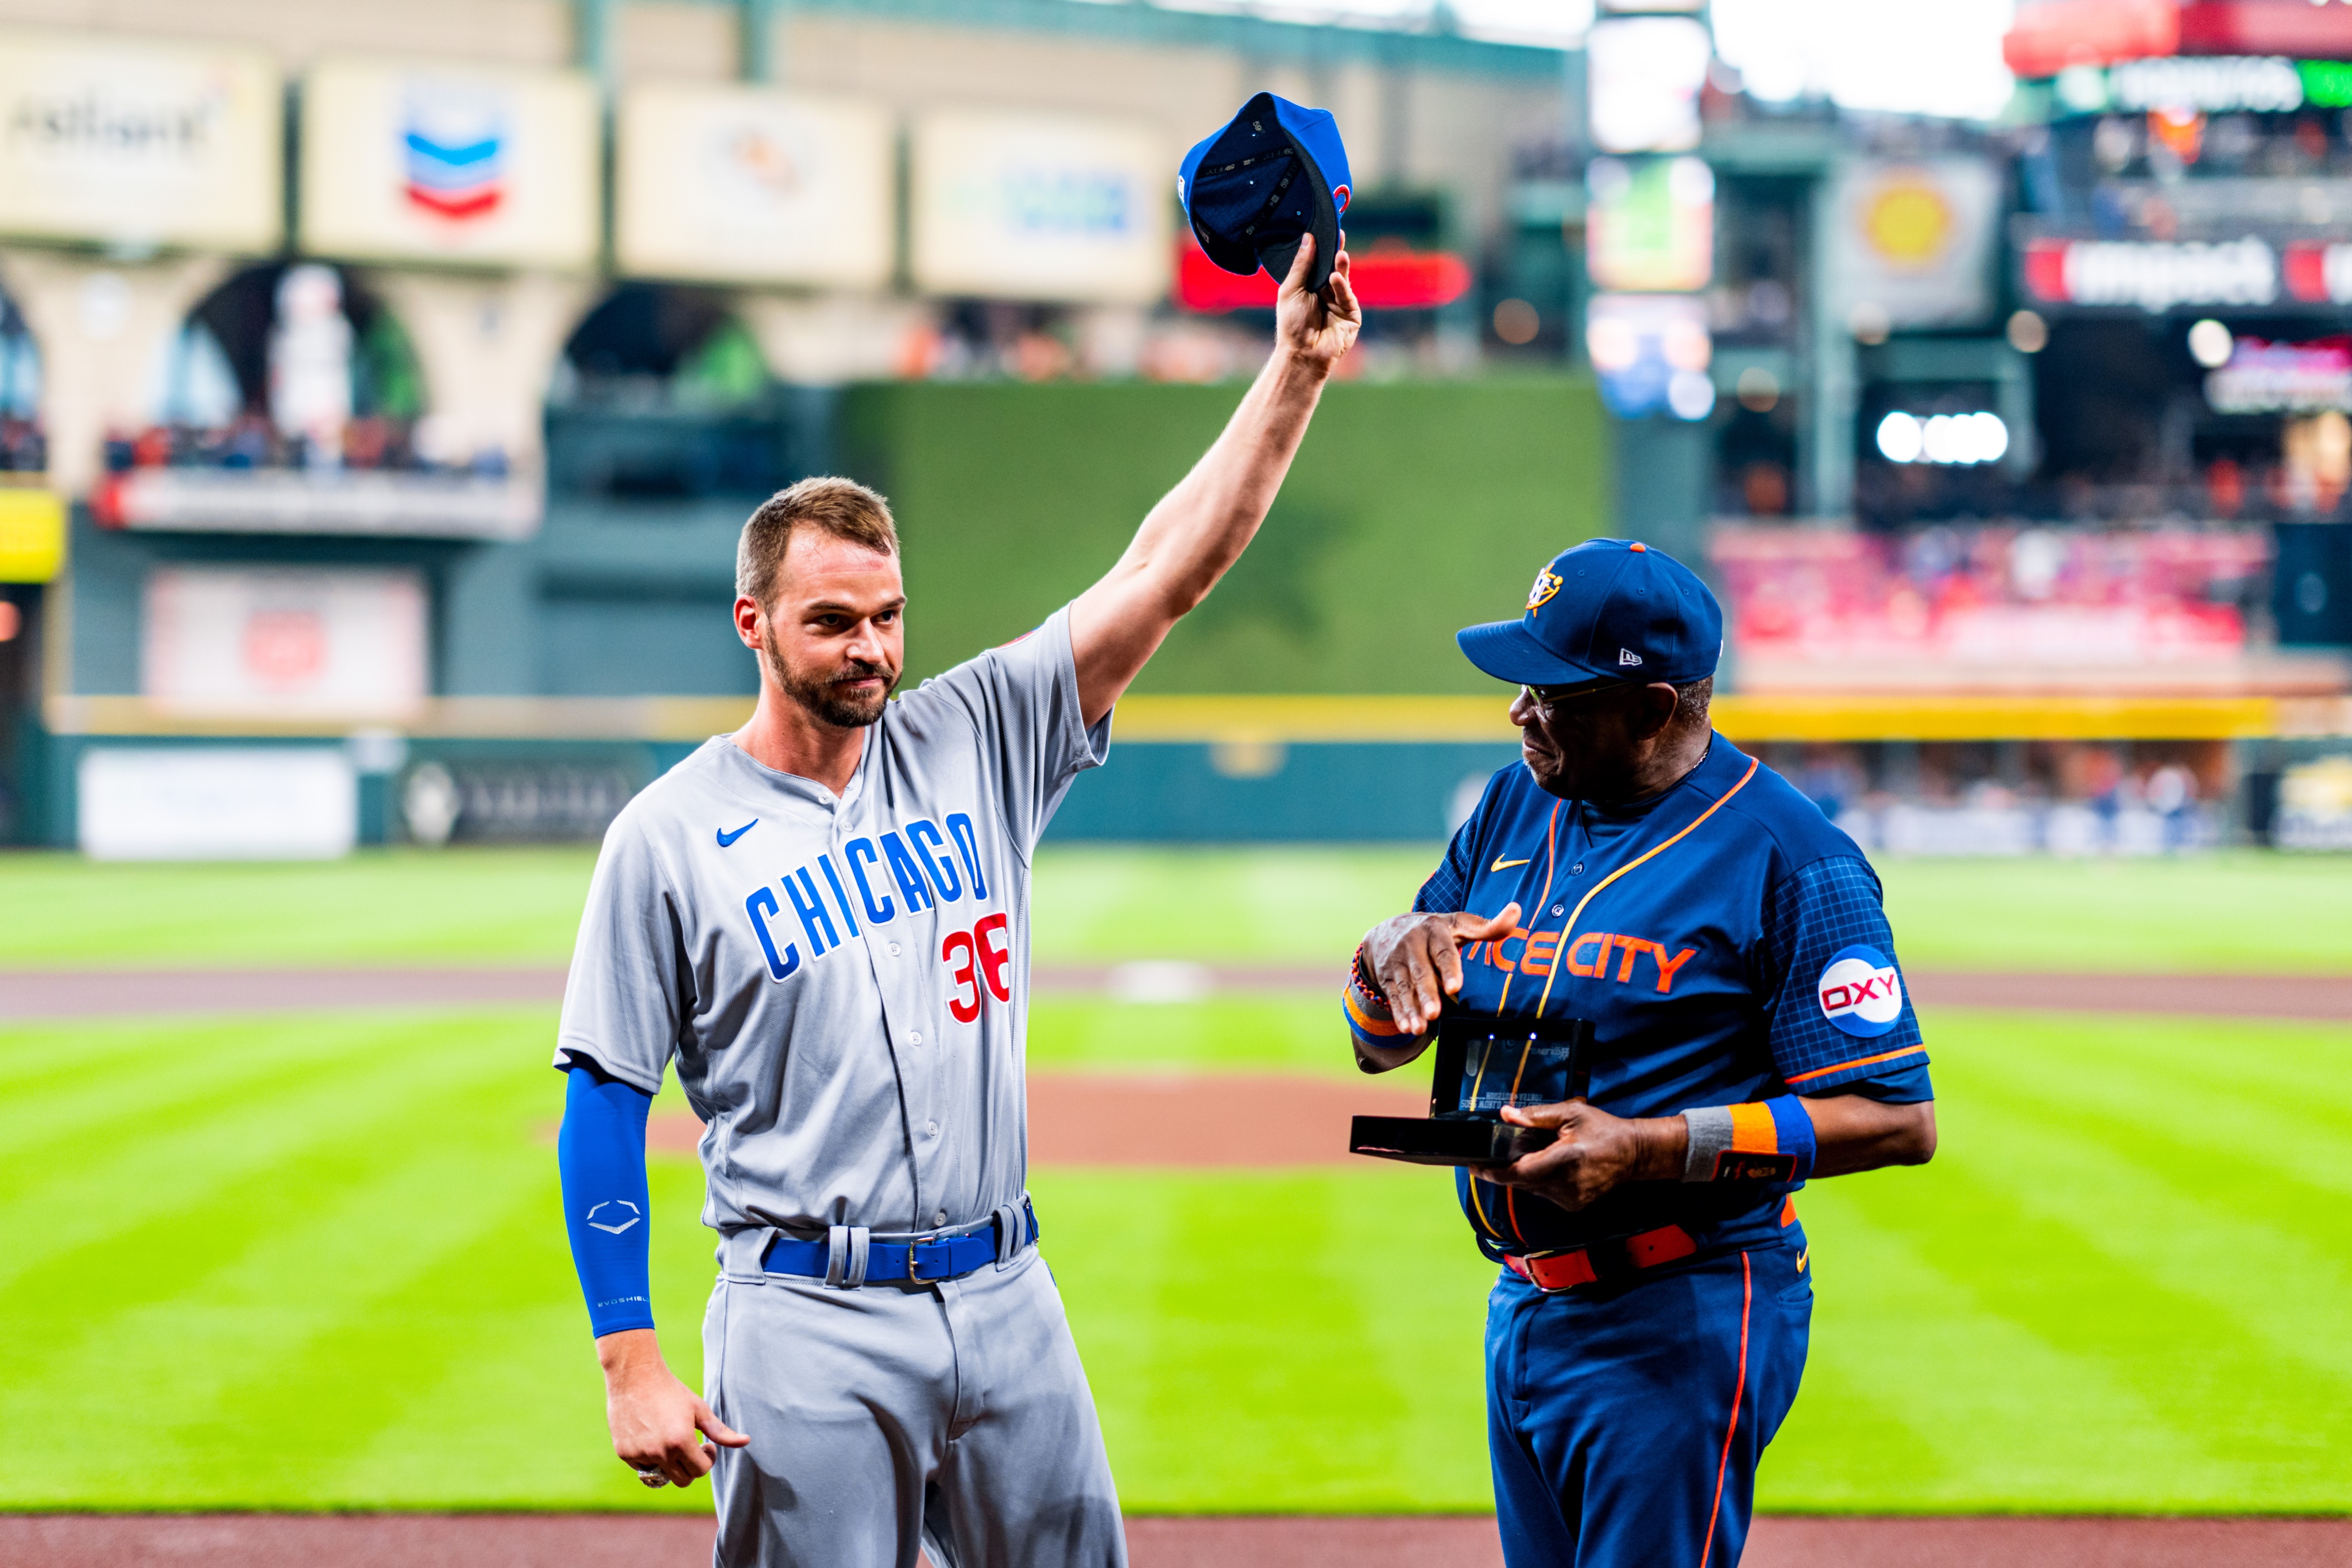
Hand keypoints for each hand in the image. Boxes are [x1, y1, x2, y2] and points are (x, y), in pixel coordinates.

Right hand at [597, 1328, 748, 1487]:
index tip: (705, 1445)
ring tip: (670, 1440)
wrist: (635, 1377)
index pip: (701, 1470)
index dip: (707, 1458)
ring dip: (670, 1464)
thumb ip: (721, 1431)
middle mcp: (659, 1453)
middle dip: (691, 1467)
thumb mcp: (699, 1409)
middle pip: (683, 1481)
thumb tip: (747, 1441)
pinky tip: (651, 1436)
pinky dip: (650, 1458)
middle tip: (690, 1448)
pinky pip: (643, 1468)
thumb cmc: (671, 1391)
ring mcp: (640, 1455)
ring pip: (662, 1476)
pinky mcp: (624, 1454)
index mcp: (681, 1442)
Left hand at [1275, 231, 1360, 371]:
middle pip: (1333, 267)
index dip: (1323, 247)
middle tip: (1339, 236)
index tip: (1328, 230)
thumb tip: (1308, 238)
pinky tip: (1335, 279)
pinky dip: (1342, 287)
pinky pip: (1348, 297)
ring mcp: (1340, 304)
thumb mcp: (1291, 289)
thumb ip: (1302, 265)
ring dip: (1340, 267)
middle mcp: (1325, 293)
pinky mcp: (1351, 315)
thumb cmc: (1292, 324)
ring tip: (1339, 256)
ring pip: (1342, 279)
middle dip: (1335, 252)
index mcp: (1310, 286)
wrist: (1302, 353)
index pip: (1318, 262)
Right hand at [1365, 902, 1520, 1035]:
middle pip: (1421, 972)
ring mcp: (1397, 961)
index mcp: (1434, 930)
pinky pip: (1392, 995)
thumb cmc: (1434, 931)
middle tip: (1435, 1014)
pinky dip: (1399, 1012)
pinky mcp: (1386, 977)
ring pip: (1404, 986)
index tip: (1455, 988)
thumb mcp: (1458, 924)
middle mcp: (1412, 944)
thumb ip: (1487, 926)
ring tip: (1418, 1028)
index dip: (1449, 969)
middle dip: (1427, 994)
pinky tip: (1406, 1027)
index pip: (1443, 951)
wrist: (1388, 931)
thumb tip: (1516, 911)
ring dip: (1411, 1008)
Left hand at [1486, 1101, 1685, 1210]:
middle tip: (1515, 1148)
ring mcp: (1570, 1199)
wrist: (1633, 1154)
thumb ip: (1536, 1116)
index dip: (1494, 1172)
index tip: (1474, 1167)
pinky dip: (1542, 1179)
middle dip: (1512, 1165)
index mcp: (1565, 1160)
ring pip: (1532, 1187)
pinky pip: (1545, 1192)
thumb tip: (1506, 1115)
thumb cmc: (1603, 1130)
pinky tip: (1554, 1164)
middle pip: (1522, 1179)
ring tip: (1545, 1152)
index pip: (1519, 1172)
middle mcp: (1566, 1184)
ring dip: (1528, 1171)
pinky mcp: (1573, 1205)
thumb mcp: (1570, 1113)